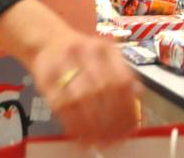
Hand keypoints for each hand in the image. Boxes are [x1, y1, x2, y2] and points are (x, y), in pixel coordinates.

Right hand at [29, 28, 142, 145]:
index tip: (132, 128)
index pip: (122, 79)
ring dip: (92, 126)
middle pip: (103, 89)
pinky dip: (73, 125)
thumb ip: (122, 74)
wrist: (47, 41)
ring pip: (81, 99)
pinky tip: (81, 137)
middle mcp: (86, 53)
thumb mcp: (106, 57)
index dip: (128, 107)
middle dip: (111, 120)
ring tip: (101, 142)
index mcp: (106, 49)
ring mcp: (64, 64)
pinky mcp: (45, 78)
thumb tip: (138, 97)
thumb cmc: (82, 55)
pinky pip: (60, 106)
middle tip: (116, 140)